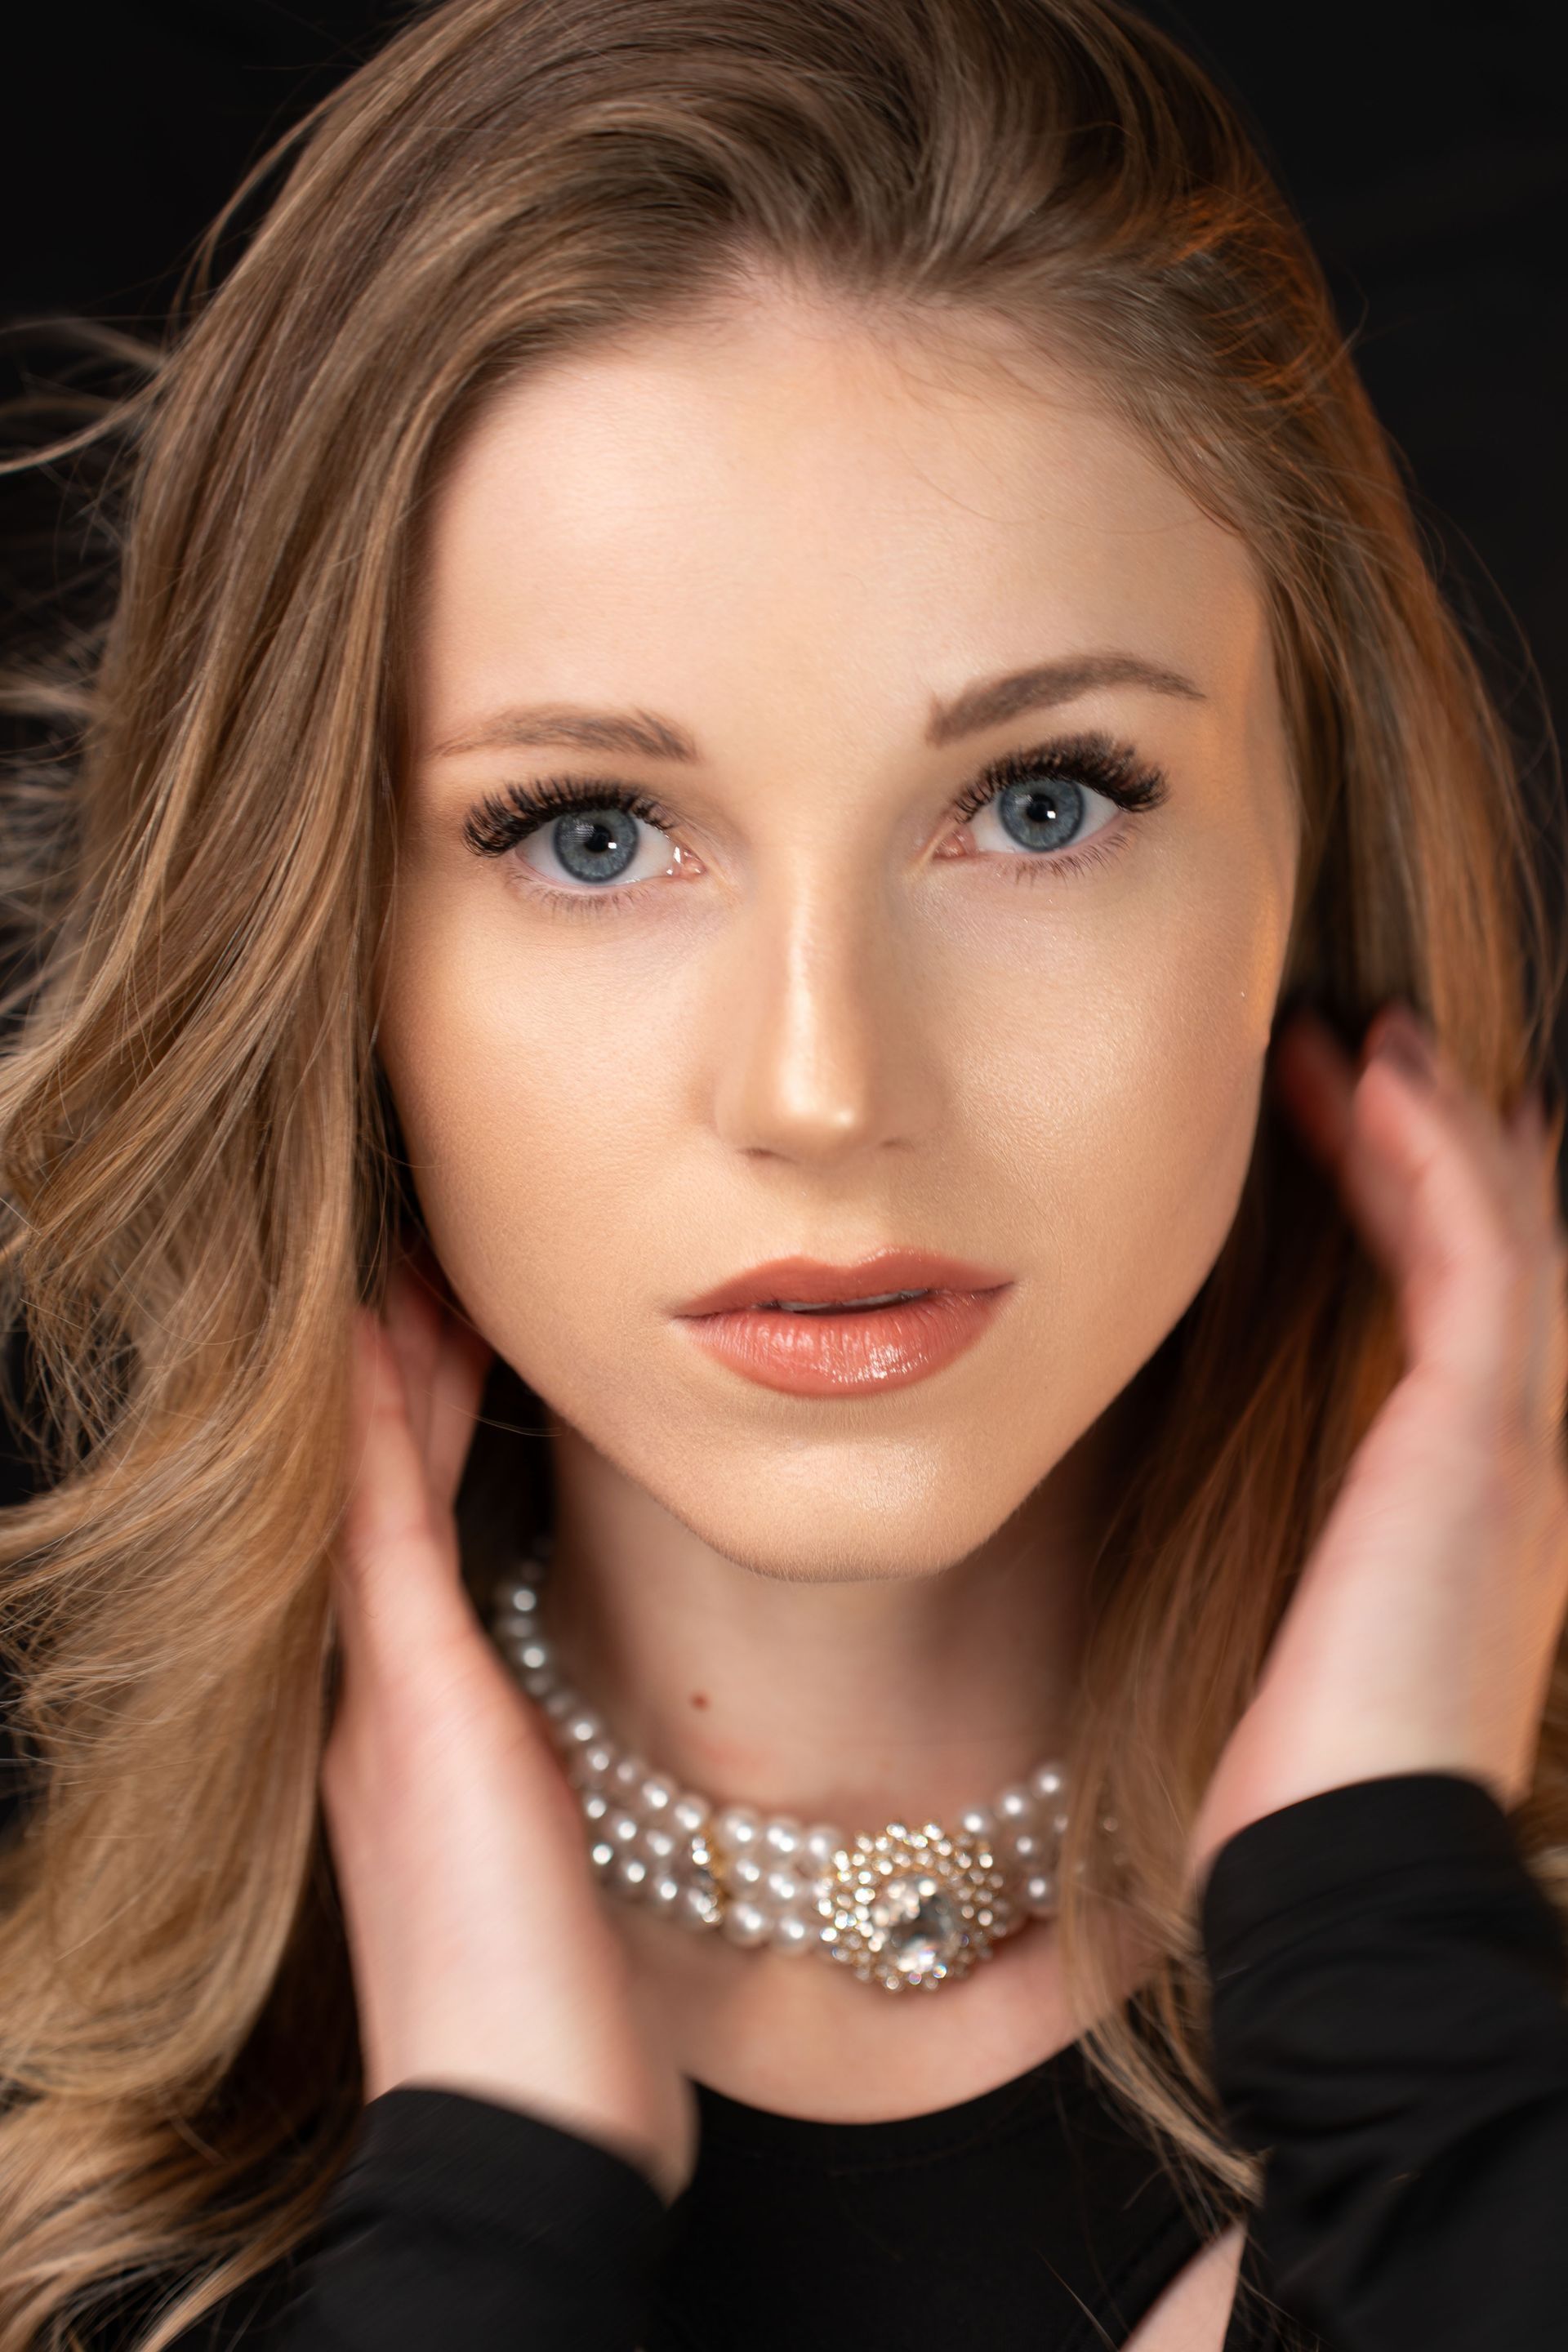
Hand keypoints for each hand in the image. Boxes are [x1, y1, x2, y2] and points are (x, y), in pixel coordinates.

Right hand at [319, 1247, 696, 2202]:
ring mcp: (386, 1699)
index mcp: (413, 1737)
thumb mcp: (561, 1869)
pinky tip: (394, 1327)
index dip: (420, 1432)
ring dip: (388, 1371)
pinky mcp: (422, 1704)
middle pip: (374, 1499)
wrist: (524, 2130)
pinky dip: (388, 1423)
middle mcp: (378, 1703)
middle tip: (420, 1265)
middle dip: (400, 1381)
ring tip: (406, 1262)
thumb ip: (566, 1783)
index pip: (406, 1544)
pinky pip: (390, 1525)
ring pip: (368, 1490)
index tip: (449, 1335)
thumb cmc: (564, 2020)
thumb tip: (611, 1751)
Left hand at [1187, 1001, 1567, 1896]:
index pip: (1475, 1320)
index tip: (1359, 1131)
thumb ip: (1302, 1535)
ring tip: (1360, 1038)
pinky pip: (1471, 1261)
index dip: (1430, 1211)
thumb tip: (1241, 1492)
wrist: (1350, 1864)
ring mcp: (1521, 1444)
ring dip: (1430, 1123)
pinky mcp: (1477, 1440)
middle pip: (1511, 1255)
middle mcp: (1527, 1458)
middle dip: (1444, 1145)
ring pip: (1501, 1234)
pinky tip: (1376, 1085)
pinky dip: (1432, 1162)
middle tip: (1373, 1050)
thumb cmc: (1307, 1771)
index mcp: (1483, 1502)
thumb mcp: (1303, 1626)